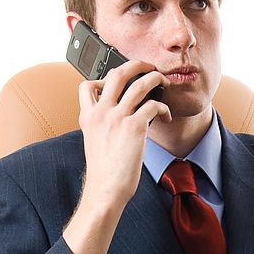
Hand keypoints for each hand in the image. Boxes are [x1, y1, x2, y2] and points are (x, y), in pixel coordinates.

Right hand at [77, 60, 170, 211]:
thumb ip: (101, 124)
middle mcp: (101, 112)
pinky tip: (166, 116)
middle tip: (148, 67)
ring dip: (155, 79)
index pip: (86, 84)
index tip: (116, 81)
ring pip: (139, 84)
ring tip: (164, 82)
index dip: (102, 77)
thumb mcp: (93, 141)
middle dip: (136, 65)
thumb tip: (118, 115)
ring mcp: (117, 118)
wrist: (106, 188)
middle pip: (117, 74)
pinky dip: (164, 108)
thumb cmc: (104, 170)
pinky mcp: (134, 128)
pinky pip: (153, 106)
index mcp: (88, 116)